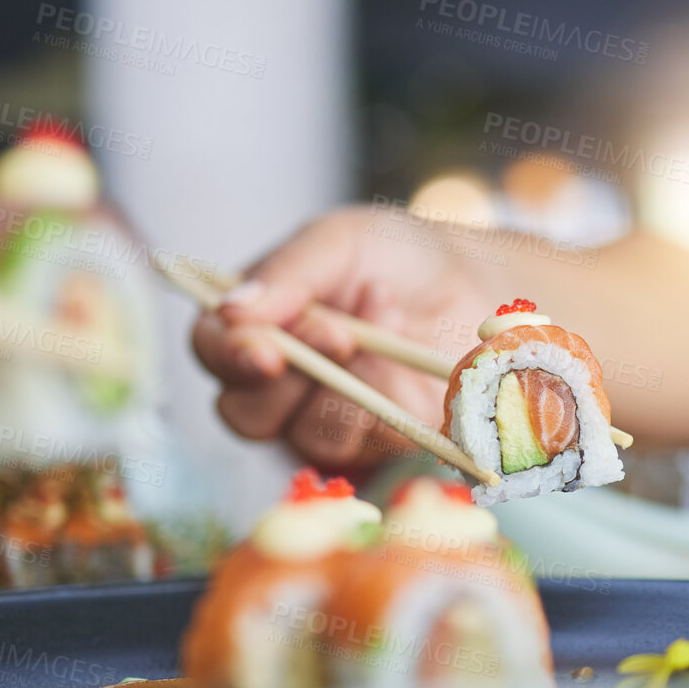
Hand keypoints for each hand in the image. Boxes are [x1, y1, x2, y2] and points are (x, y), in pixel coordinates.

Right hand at [191, 206, 508, 469]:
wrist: (477, 283)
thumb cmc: (398, 257)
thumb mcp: (341, 241)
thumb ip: (287, 273)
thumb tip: (231, 311)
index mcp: (254, 322)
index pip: (211, 349)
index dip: (227, 355)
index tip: (266, 349)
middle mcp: (278, 379)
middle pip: (242, 413)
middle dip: (292, 377)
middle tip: (341, 331)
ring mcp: (322, 418)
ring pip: (302, 435)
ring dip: (347, 380)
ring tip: (385, 313)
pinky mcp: (372, 446)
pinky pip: (361, 443)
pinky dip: (384, 394)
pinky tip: (406, 352)